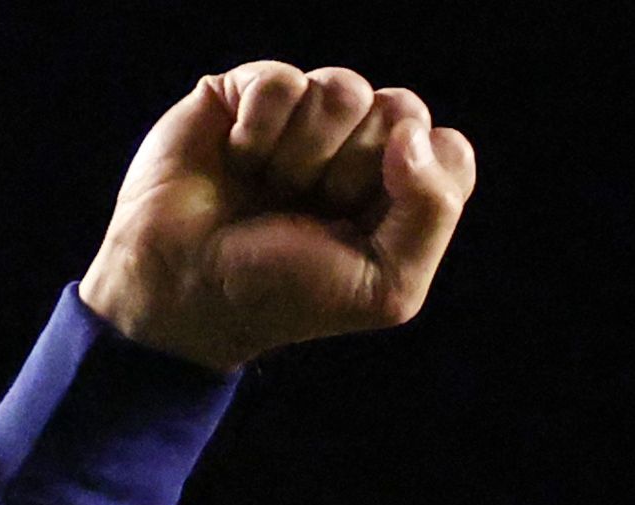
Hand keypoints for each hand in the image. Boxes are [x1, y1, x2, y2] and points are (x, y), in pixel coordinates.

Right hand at [77, 62, 478, 372]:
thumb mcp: (386, 286)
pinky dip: (258, 132)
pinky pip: (281, 81)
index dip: (414, 184)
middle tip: (312, 209)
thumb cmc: (287, 293)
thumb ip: (433, 213)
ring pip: (344, 88)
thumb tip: (413, 132)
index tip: (365, 224)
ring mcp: (304, 115)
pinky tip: (237, 161)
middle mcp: (359, 144)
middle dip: (356, 171)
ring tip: (273, 188)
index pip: (448, 149)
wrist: (186, 289)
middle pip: (403, 110)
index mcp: (401, 188)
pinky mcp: (246, 92)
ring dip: (305, 154)